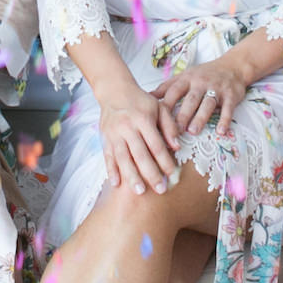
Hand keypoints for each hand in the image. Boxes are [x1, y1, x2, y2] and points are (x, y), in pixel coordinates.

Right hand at [99, 81, 179, 195]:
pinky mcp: (105, 139)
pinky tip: (116, 184)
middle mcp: (128, 127)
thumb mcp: (159, 106)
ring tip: (139, 191)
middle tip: (160, 189)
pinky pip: (107, 157)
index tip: (173, 174)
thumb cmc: (141, 101)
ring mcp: (114, 134)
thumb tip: (176, 146)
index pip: (156, 144)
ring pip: (123, 158)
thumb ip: (169, 125)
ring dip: (131, 176)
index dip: (165, 160)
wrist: (114, 91)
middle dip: (151, 173)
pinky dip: (111, 171)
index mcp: (143, 119)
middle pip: (140, 154)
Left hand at [151, 60, 246, 139]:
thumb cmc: (205, 74)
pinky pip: (228, 109)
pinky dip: (225, 120)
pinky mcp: (231, 95)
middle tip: (175, 130)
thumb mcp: (185, 76)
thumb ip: (167, 87)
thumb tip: (147, 97)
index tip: (157, 120)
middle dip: (182, 114)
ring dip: (200, 118)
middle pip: (190, 99)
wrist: (233, 66)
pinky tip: (221, 131)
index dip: (166, 105)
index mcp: (188, 78)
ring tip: (193, 131)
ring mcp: (216, 88)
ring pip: (207, 104)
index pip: (174, 91)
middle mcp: (201, 83)